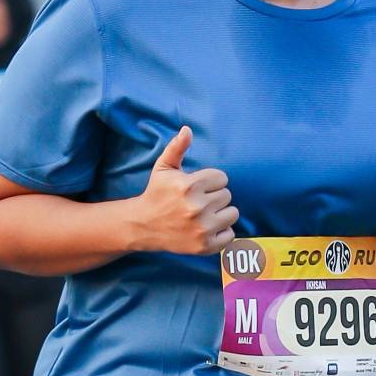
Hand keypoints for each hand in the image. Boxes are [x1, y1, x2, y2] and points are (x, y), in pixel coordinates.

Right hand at [128, 126, 235, 253]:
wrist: (143, 226)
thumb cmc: (157, 193)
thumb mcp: (163, 168)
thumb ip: (177, 147)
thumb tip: (187, 129)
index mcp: (189, 186)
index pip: (222, 178)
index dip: (210, 181)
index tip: (198, 187)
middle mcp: (197, 208)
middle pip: (227, 195)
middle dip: (214, 197)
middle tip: (198, 202)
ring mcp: (202, 229)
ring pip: (232, 213)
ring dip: (221, 213)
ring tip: (204, 214)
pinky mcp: (205, 246)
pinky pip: (231, 234)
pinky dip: (222, 232)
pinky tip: (207, 228)